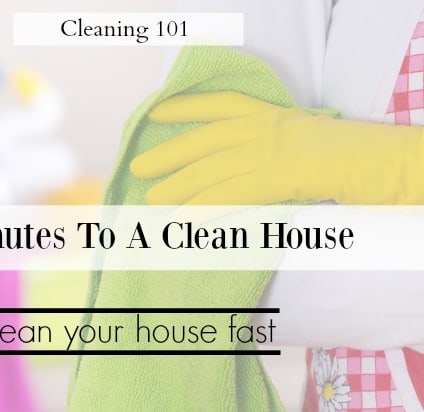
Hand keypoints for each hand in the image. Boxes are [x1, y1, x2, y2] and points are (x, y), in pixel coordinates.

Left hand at [130, 92, 423, 205]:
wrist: (356, 160)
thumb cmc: (327, 149)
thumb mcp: (290, 129)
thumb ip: (258, 137)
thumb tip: (226, 154)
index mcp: (262, 114)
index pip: (215, 106)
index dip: (183, 108)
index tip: (155, 113)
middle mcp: (256, 131)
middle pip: (201, 143)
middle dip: (167, 155)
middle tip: (137, 167)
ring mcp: (260, 156)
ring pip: (208, 173)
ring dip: (176, 188)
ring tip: (150, 200)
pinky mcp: (266, 182)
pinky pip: (226, 198)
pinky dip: (201, 210)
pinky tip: (181, 221)